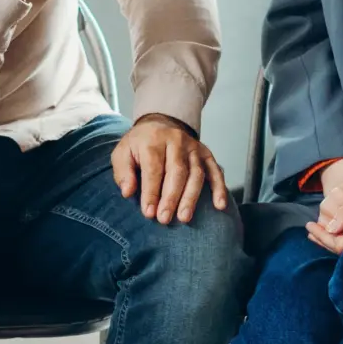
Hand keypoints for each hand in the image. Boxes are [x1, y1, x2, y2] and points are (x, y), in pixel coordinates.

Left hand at [112, 113, 229, 223]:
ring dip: (191, 197)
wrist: (160, 124)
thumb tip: (127, 192)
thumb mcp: (122, 153)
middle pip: (177, 171)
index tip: (148, 212)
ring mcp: (194, 147)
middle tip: (164, 219)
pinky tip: (220, 206)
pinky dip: (219, 188)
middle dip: (171, 197)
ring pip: (196, 173)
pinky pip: (215, 171)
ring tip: (184, 217)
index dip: (151, 192)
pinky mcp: (206, 154)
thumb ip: (123, 172)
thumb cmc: (140, 145)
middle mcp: (176, 141)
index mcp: (154, 140)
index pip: (154, 168)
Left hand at [305, 162, 342, 252]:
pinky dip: (341, 235)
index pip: (340, 244)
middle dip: (323, 240)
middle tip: (309, 230)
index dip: (322, 237)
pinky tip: (334, 230)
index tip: (309, 226)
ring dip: (331, 238)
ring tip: (316, 230)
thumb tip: (330, 228)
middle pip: (342, 249)